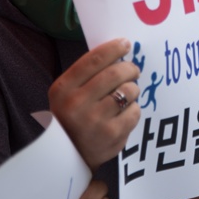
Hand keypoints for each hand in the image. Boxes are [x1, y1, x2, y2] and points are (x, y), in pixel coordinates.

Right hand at [49, 38, 140, 171]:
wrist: (69, 155)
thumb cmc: (72, 116)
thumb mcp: (68, 93)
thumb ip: (88, 74)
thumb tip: (118, 52)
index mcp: (64, 88)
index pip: (93, 60)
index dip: (113, 48)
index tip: (125, 43)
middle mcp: (77, 104)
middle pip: (115, 73)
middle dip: (129, 68)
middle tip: (133, 69)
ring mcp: (95, 121)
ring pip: (129, 91)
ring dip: (133, 88)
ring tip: (128, 93)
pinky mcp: (113, 135)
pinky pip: (135, 111)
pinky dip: (134, 108)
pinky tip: (125, 112)